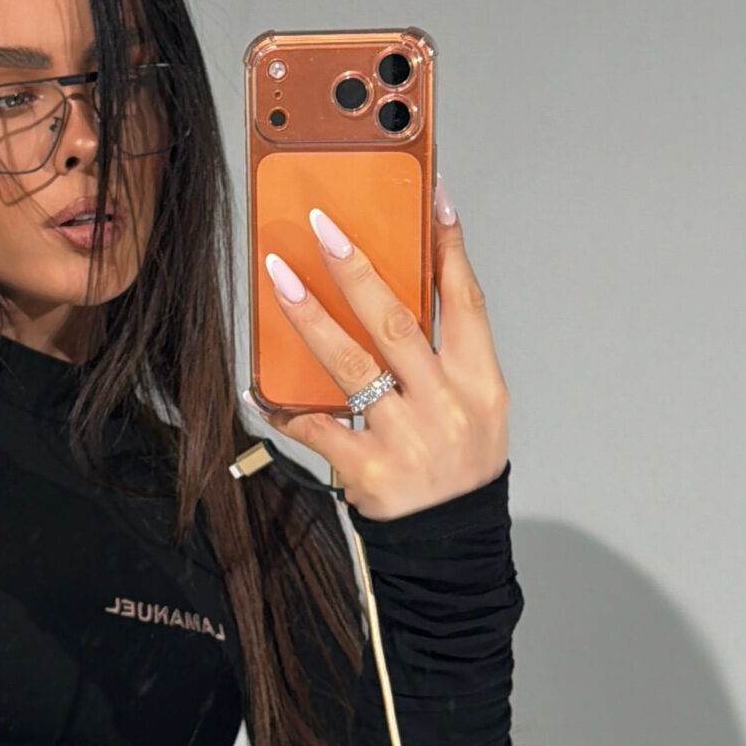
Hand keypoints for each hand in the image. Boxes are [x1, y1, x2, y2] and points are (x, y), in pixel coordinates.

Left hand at [256, 181, 509, 520]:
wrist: (451, 547)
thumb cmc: (458, 471)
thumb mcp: (476, 411)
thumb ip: (444, 360)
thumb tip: (395, 297)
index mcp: (481, 385)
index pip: (467, 302)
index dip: (450, 248)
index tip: (433, 197)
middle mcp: (446, 406)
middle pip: (397, 322)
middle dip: (356, 270)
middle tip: (323, 228)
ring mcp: (407, 438)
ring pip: (351, 364)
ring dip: (310, 318)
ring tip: (280, 280)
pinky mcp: (370, 471)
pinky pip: (319, 427)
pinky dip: (290, 409)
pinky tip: (264, 391)